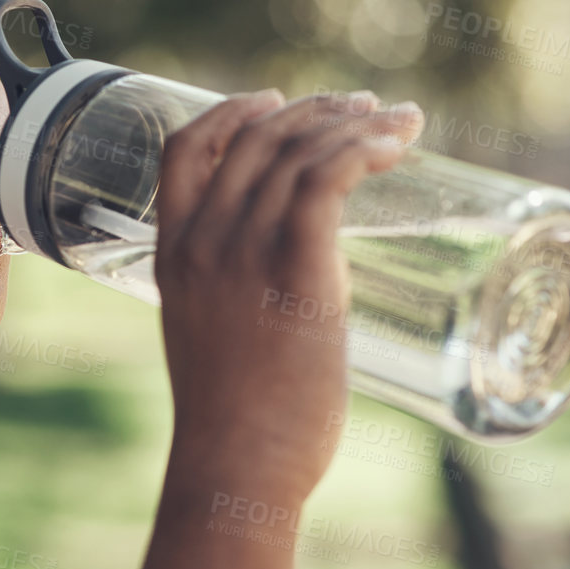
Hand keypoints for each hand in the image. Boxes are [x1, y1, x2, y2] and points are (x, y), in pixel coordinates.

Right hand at [153, 89, 424, 506]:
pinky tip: (392, 145)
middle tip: (366, 109)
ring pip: (298, 152)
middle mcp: (203, 240)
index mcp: (171, 254)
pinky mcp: (295, 270)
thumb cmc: (235, 426)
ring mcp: (244, 252)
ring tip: (398, 123)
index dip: (231, 111)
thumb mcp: (213, 342)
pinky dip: (362, 149)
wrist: (235, 467)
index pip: (183, 148)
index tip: (276, 101)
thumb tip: (313, 286)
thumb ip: (243, 301)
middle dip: (316, 109)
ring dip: (353, 122)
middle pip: (254, 137)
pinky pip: (326, 180)